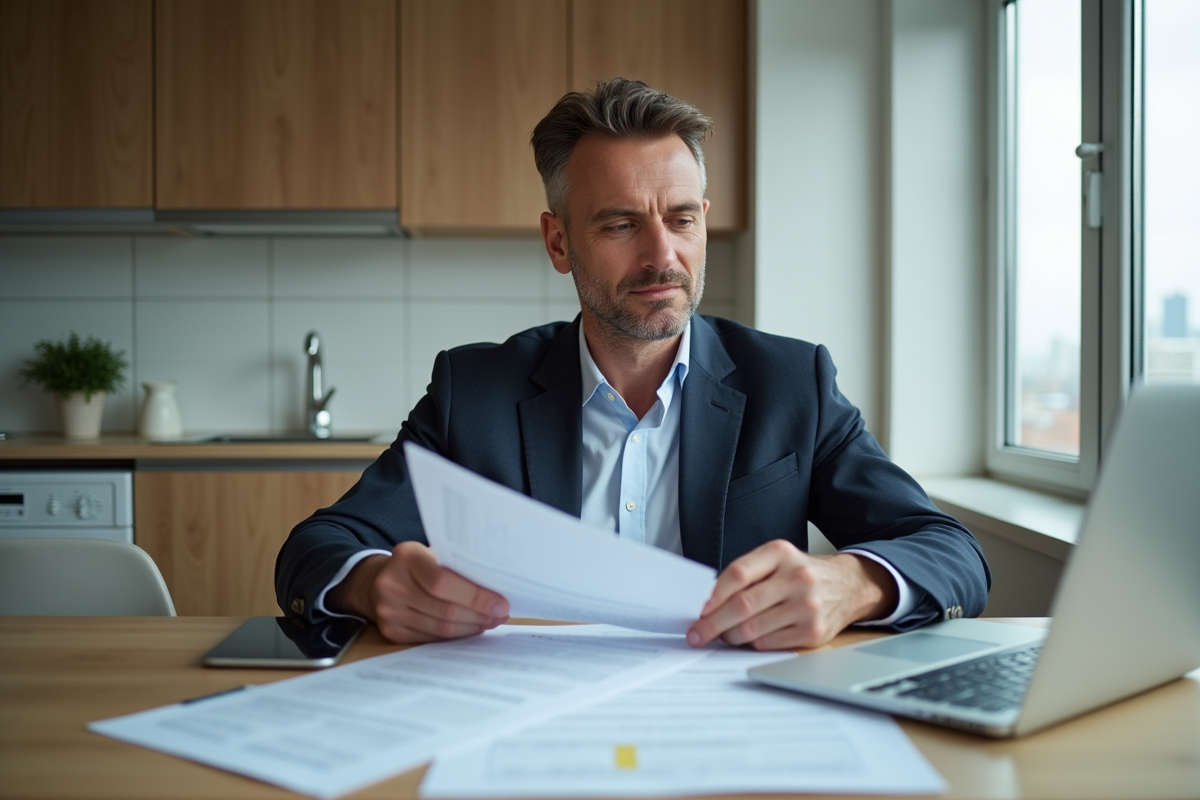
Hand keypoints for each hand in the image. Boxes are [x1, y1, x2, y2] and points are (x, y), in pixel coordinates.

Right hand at [329, 542, 508, 643]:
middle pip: (444, 609)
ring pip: (440, 628)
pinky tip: (471, 629)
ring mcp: (388, 610)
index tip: (500, 603)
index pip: (443, 581)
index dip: (475, 596)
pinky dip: (455, 636)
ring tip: (490, 622)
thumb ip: (457, 565)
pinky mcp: (390, 631)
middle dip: (479, 615)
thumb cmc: (418, 564)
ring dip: (471, 628)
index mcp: (406, 556)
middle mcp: (391, 584)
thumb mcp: (433, 553)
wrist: (380, 579)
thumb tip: (499, 586)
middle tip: (500, 615)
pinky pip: (431, 639)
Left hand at [685, 540, 896, 650]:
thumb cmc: (802, 574)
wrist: (849, 586)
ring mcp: (807, 606)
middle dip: (713, 623)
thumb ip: (746, 574)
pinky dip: (752, 644)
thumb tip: (708, 602)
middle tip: (698, 633)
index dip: (712, 596)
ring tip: (724, 635)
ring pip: (753, 629)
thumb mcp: (777, 560)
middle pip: (742, 605)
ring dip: (730, 636)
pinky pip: (768, 644)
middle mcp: (796, 577)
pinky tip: (750, 638)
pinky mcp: (813, 632)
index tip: (698, 610)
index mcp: (781, 553)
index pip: (737, 574)